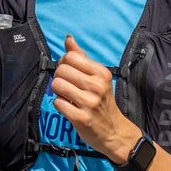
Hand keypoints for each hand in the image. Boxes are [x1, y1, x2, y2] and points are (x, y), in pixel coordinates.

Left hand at [51, 35, 140, 163]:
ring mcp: (89, 102)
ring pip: (57, 85)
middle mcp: (97, 86)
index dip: (64, 63)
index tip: (69, 72)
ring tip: (67, 97)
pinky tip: (69, 108)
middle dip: (59, 78)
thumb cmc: (102, 101)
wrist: (114, 131)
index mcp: (101, 73)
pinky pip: (57, 103)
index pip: (71, 56)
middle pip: (61, 70)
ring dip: (58, 92)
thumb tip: (68, 38)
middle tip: (67, 86)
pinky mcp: (81, 118)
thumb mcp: (97, 78)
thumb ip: (81, 58)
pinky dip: (60, 105)